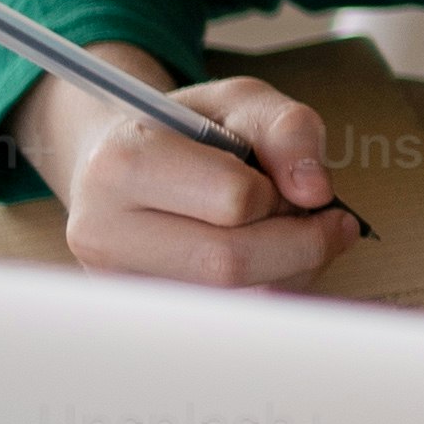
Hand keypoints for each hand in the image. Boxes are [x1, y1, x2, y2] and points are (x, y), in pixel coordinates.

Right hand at [15, 44, 363, 286]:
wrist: (120, 166)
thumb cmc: (184, 130)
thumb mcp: (239, 101)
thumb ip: (288, 129)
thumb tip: (315, 190)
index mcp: (122, 164)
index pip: (232, 199)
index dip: (279, 192)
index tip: (284, 181)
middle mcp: (103, 232)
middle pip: (229, 263)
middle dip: (299, 243)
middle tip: (320, 219)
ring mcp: (115, 284)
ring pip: (232, 303)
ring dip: (290, 272)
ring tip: (288, 235)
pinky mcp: (137, 317)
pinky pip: (225, 322)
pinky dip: (269, 292)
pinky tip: (268, 261)